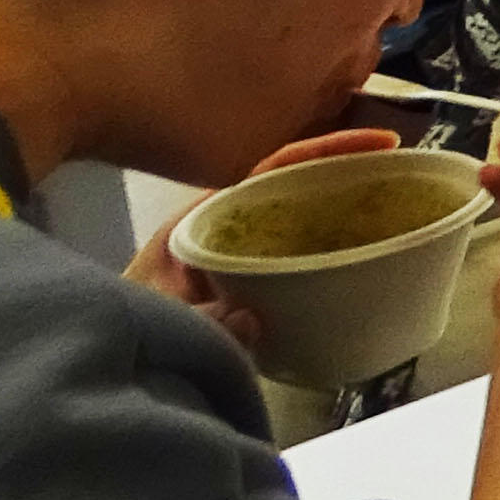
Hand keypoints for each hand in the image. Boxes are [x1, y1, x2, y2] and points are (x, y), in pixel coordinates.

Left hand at [132, 125, 401, 351]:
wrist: (92, 354)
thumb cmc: (114, 321)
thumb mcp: (150, 315)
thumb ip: (196, 321)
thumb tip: (253, 319)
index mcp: (203, 218)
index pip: (274, 167)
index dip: (328, 150)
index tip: (381, 144)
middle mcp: (226, 228)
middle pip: (299, 188)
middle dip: (351, 178)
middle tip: (407, 178)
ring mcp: (240, 257)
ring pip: (304, 225)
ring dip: (348, 218)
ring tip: (400, 220)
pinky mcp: (251, 290)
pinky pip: (301, 262)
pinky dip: (335, 258)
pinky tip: (364, 272)